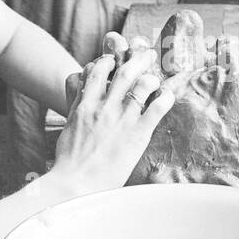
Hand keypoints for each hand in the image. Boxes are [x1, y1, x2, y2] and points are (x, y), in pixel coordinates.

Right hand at [51, 33, 174, 194]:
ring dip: (152, 76)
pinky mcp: (137, 134)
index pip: (97, 72)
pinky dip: (165, 98)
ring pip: (142, 85)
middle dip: (137, 59)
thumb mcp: (69, 128)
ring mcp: (121, 119)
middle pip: (123, 73)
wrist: (75, 184)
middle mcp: (104, 108)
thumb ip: (77, 110)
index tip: (114, 58)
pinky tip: (168, 96)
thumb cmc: (69, 162)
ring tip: (158, 75)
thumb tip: (83, 99)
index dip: (108, 61)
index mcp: (85, 106)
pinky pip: (157, 108)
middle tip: (147, 54)